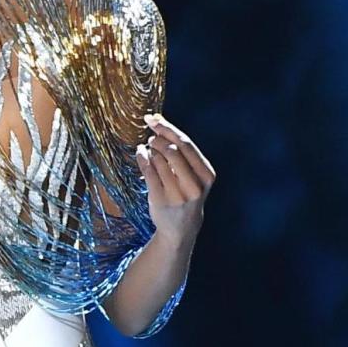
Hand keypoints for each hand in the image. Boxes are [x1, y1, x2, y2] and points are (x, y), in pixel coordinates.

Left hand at [135, 112, 215, 244]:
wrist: (181, 227)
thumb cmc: (186, 192)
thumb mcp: (192, 173)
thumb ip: (180, 149)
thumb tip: (157, 119)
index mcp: (206, 175)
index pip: (186, 144)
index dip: (167, 128)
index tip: (152, 118)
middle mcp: (195, 185)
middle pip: (172, 150)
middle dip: (157, 139)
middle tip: (150, 138)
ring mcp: (178, 194)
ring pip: (158, 160)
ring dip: (149, 150)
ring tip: (148, 149)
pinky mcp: (161, 200)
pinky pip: (148, 171)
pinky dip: (142, 158)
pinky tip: (141, 154)